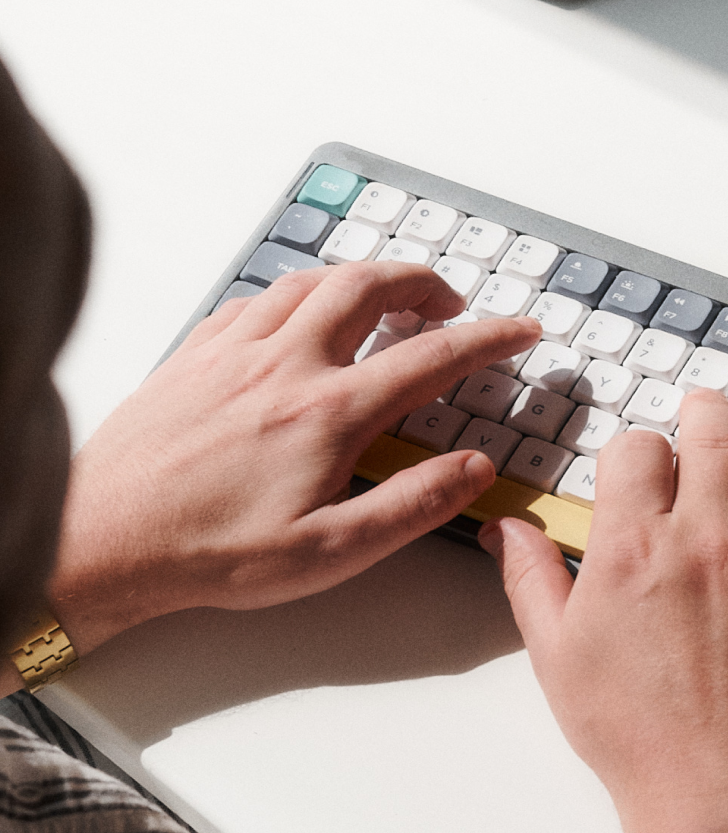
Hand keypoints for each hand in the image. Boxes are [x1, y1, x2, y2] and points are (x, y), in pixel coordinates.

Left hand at [48, 262, 539, 650]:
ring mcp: (235, 350)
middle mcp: (285, 364)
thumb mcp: (330, 554)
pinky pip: (256, 298)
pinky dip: (296, 294)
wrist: (102, 538)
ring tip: (385, 298)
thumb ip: (411, 505)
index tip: (521, 330)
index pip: (433, 356)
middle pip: (371, 287)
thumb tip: (474, 470)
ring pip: (313, 281)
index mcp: (329, 412)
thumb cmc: (207, 553)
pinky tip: (297, 316)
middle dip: (424, 282)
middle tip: (450, 303)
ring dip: (362, 278)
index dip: (489, 338)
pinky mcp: (194, 353)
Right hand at [479, 389, 727, 832]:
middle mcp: (711, 538)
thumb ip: (531, 580)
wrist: (720, 798)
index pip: (638, 447)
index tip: (642, 468)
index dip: (637, 451)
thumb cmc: (637, 737)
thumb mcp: (558, 658)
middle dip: (706, 413)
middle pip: (717, 430)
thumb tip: (505, 529)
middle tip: (705, 415)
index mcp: (637, 547)